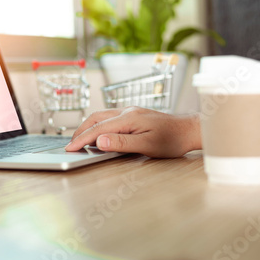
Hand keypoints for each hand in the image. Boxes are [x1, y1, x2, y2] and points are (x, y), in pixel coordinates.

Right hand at [65, 107, 201, 157]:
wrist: (189, 130)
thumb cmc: (172, 140)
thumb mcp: (147, 145)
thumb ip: (122, 143)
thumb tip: (99, 140)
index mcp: (129, 118)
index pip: (98, 128)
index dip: (82, 139)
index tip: (70, 148)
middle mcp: (127, 111)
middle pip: (96, 118)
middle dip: (80, 131)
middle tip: (70, 144)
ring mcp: (130, 111)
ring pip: (101, 115)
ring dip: (88, 126)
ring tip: (79, 139)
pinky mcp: (134, 114)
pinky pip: (109, 116)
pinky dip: (97, 124)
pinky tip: (97, 131)